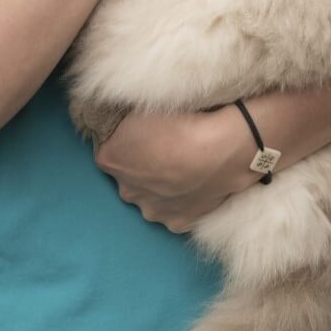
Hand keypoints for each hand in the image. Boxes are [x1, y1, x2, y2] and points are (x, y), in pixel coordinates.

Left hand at [94, 108, 257, 233]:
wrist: (221, 148)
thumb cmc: (180, 120)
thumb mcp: (142, 107)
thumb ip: (125, 119)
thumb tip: (125, 121)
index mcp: (109, 159)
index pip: (110, 148)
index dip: (127, 140)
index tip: (146, 132)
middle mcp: (125, 190)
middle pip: (129, 176)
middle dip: (142, 167)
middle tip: (167, 149)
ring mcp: (151, 210)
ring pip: (151, 197)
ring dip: (161, 187)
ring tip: (184, 168)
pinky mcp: (177, 223)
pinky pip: (174, 212)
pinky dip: (181, 202)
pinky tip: (194, 186)